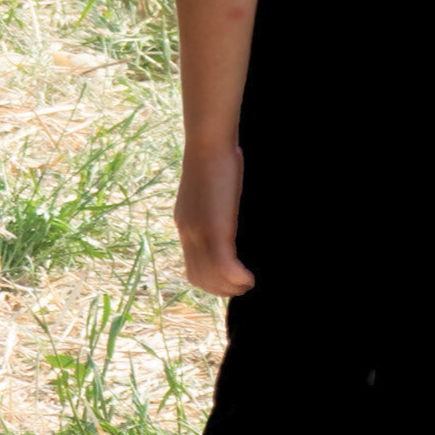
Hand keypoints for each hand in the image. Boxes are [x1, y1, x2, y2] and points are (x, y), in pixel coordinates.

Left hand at [177, 138, 252, 295]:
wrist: (208, 146)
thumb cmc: (214, 162)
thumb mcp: (208, 193)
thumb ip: (213, 212)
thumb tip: (227, 221)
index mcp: (185, 225)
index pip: (193, 269)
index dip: (213, 281)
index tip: (232, 281)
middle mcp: (187, 233)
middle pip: (201, 279)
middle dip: (224, 289)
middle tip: (244, 285)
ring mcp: (198, 234)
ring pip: (213, 277)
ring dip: (233, 286)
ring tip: (249, 282)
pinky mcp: (214, 230)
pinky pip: (225, 267)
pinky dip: (238, 277)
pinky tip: (249, 276)